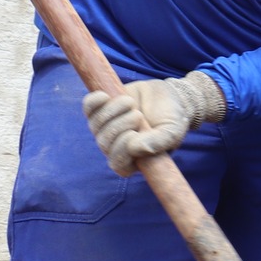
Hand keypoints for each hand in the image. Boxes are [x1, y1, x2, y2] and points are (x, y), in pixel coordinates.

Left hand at [81, 72, 226, 174]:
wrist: (168, 96)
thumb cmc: (172, 119)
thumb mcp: (173, 131)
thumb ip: (159, 142)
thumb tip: (135, 149)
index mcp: (135, 158)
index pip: (118, 165)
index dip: (121, 152)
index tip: (134, 134)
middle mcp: (116, 147)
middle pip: (104, 143)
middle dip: (120, 126)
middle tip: (138, 115)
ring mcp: (106, 128)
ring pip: (95, 125)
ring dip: (112, 111)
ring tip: (130, 102)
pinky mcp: (100, 110)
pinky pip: (88, 109)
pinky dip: (94, 102)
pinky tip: (105, 96)